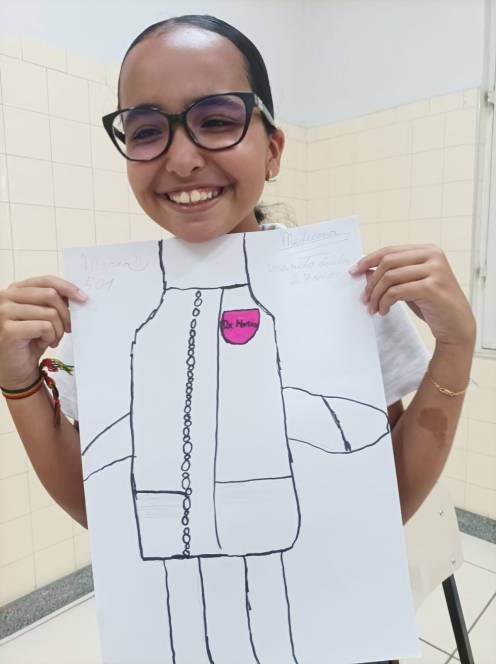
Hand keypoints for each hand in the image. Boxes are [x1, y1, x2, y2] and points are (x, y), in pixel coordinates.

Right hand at [0, 276, 87, 389]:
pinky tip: (45, 343)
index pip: (46, 280)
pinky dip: (51, 337)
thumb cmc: (31, 341)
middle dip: (66, 314)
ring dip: (58, 330)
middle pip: (50, 294)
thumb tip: (77, 295)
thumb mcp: (44, 316)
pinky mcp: (9, 329)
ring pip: (50, 313)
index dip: (67, 287)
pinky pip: (44, 327)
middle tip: (68, 328)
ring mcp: (4, 312)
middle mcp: (6, 297)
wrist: (17, 368)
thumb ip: (53, 302)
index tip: (83, 297)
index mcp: (16, 289)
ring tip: (52, 339)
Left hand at [350, 244, 475, 347]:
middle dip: (371, 282)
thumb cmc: (432, 303)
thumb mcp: (410, 285)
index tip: (353, 271)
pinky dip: (384, 302)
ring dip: (376, 295)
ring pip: (390, 277)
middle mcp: (433, 256)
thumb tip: (364, 271)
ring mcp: (434, 270)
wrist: (456, 325)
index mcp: (428, 250)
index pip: (390, 251)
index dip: (368, 260)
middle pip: (388, 262)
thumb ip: (392, 274)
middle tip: (364, 298)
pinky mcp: (432, 287)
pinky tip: (383, 311)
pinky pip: (396, 292)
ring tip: (372, 308)